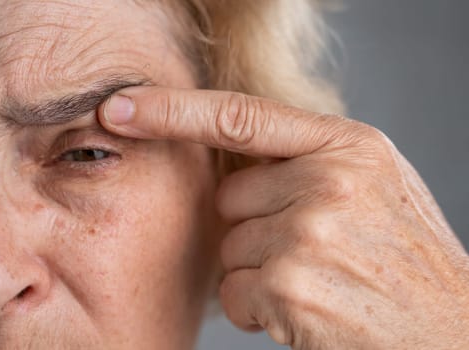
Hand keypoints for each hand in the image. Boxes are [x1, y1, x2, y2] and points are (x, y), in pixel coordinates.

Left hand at [98, 86, 468, 348]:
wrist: (452, 327)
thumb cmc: (404, 255)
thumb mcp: (371, 183)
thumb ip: (307, 161)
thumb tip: (235, 163)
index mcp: (347, 146)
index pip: (240, 116)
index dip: (172, 109)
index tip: (119, 106)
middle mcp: (328, 180)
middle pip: (229, 197)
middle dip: (254, 226)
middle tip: (308, 250)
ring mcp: (308, 232)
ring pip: (229, 248)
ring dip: (258, 271)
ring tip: (317, 282)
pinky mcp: (289, 286)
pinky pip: (234, 292)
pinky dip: (258, 308)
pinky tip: (308, 312)